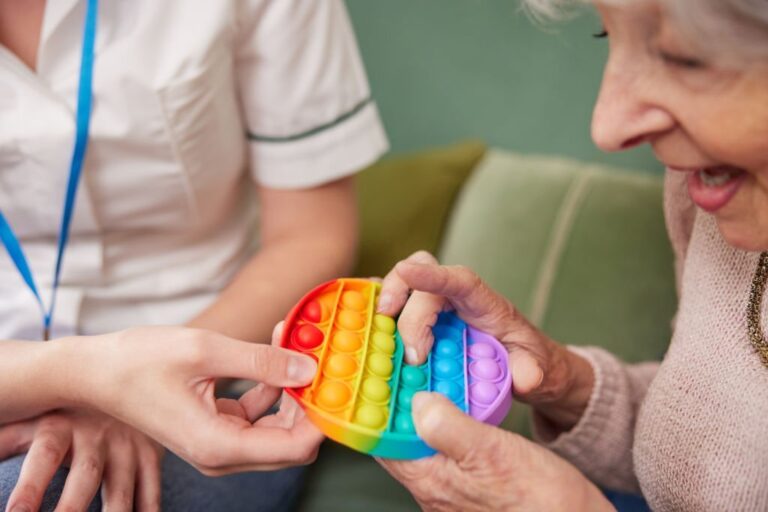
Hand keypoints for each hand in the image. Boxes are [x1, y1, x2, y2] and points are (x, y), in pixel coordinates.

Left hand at [0, 410, 162, 511]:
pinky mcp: (152, 454)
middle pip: (85, 477)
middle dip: (70, 509)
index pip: (43, 458)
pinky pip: (152, 492)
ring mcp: (128, 445)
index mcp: (59, 425)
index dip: (29, 490)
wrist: (120, 378)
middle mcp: (96, 434)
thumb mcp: (29, 422)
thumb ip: (2, 440)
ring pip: (121, 491)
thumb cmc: (60, 412)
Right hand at [51, 323, 322, 474]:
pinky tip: (271, 351)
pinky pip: (257, 416)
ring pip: (277, 428)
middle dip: (308, 400)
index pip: (295, 448)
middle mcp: (222, 455)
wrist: (96, 372)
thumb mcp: (206, 351)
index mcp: (219, 445)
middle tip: (314, 355)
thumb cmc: (140, 361)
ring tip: (290, 342)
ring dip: (290, 388)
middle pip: (291, 442)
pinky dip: (270, 387)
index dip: (320, 417)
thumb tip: (309, 367)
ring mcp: (219, 444)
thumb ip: (261, 361)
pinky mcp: (216, 429)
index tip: (332, 379)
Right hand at [377, 251, 593, 429]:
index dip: (431, 274)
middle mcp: (456, 301)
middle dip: (403, 303)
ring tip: (378, 335)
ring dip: (385, 304)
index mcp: (485, 305)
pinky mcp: (422, 322)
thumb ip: (530, 371)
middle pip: (422, 281)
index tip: (406, 271)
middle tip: (411, 351)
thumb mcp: (537, 370)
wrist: (523, 366)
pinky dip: (378, 311)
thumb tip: (522, 378)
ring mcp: (436, 310)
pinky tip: (366, 326)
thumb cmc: (528, 361)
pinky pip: (396, 306)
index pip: (459, 280)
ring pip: (403, 287)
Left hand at [378, 393, 613, 511]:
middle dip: (401, 404)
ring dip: (425, 411)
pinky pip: (447, 449)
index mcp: (430, 480)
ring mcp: (451, 489)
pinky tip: (461, 405)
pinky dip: (448, 423)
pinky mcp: (471, 486)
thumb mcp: (491, 452)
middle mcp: (433, 488)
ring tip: (432, 377)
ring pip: (423, 442)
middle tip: (407, 368)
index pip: (382, 441)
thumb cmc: (540, 499)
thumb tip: (417, 402)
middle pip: (400, 439)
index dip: (377, 407)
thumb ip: (449, 426)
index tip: (380, 375)